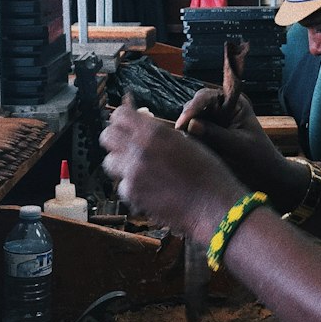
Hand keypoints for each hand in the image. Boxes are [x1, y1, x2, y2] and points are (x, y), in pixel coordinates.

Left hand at [101, 97, 243, 240]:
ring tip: (139, 166)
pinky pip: (121, 185)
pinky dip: (131, 185)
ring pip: (110, 162)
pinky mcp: (132, 196)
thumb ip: (159, 131)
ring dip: (120, 162)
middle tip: (128, 142)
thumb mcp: (186, 140)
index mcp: (153, 133)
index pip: (119, 115)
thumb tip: (142, 119)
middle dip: (115, 137)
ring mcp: (132, 175)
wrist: (214, 206)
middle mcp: (138, 151)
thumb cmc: (207, 171)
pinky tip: (149, 187)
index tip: (128, 121)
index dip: (122, 116)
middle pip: (107, 137)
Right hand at [174, 91, 289, 200]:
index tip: (183, 123)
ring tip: (182, 144)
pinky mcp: (206, 138)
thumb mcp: (238, 145)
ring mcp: (212, 123)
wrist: (267, 177)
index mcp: (233, 103)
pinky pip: (191, 136)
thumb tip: (190, 124)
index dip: (193, 107)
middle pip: (195, 106)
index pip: (208, 97)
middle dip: (187, 118)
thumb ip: (216, 134)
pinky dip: (187, 141)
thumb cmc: (259, 158)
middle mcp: (221, 109)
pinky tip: (184, 150)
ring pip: (190, 121)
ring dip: (185, 130)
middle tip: (180, 134)